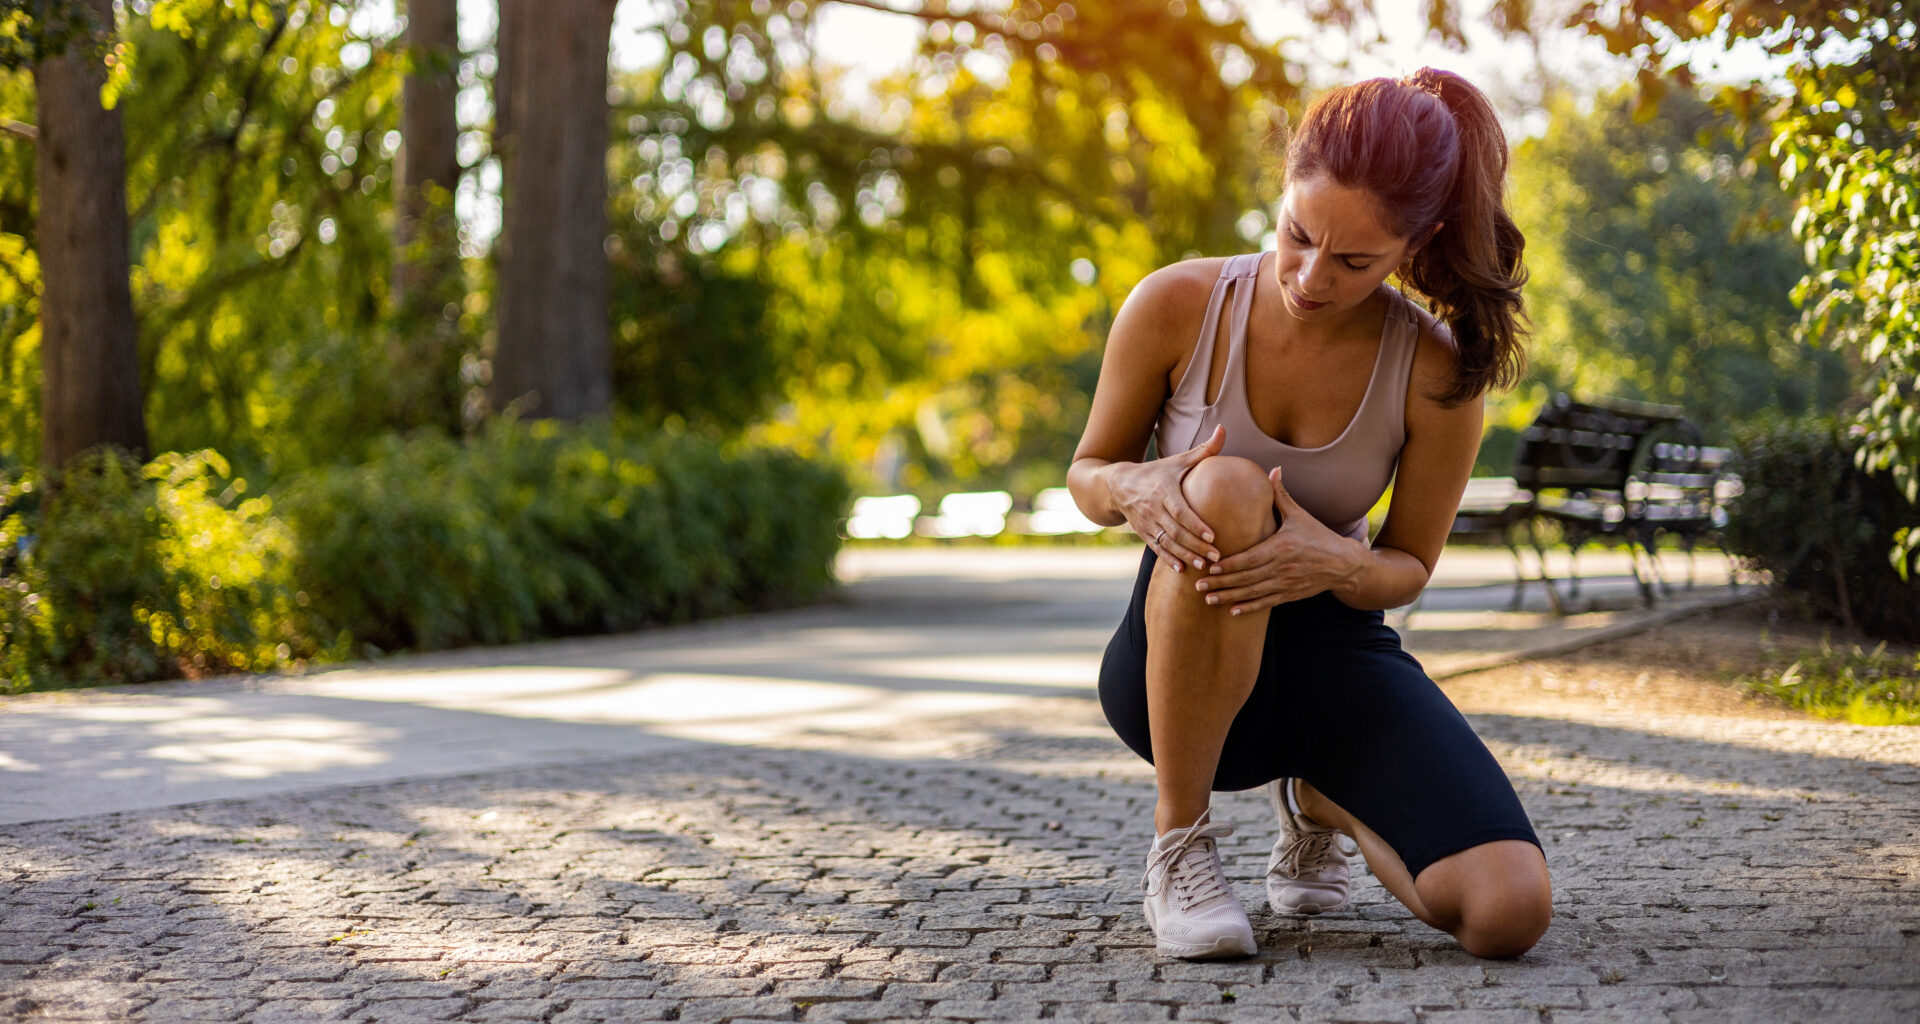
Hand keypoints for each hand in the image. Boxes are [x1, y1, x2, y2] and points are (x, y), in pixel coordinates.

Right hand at [1106, 425, 1225, 571]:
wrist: (1118, 484)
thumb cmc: (1156, 471)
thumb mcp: (1177, 460)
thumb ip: (1204, 450)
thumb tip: (1224, 429)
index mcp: (1163, 489)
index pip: (1180, 510)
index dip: (1195, 524)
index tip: (1213, 535)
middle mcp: (1152, 507)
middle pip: (1175, 530)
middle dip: (1195, 545)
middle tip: (1216, 557)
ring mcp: (1145, 522)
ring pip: (1166, 542)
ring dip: (1184, 555)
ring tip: (1202, 566)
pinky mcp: (1142, 532)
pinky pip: (1155, 548)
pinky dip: (1167, 559)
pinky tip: (1181, 569)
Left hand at [1195, 465, 1362, 612]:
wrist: (1343, 564)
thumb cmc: (1318, 537)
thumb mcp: (1299, 515)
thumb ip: (1281, 495)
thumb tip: (1273, 469)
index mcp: (1281, 547)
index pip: (1249, 558)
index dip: (1229, 565)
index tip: (1209, 567)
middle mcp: (1281, 568)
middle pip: (1246, 578)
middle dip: (1221, 583)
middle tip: (1198, 586)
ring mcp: (1285, 584)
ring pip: (1252, 593)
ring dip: (1229, 597)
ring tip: (1208, 600)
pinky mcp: (1289, 595)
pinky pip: (1265, 603)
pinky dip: (1249, 607)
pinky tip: (1232, 611)